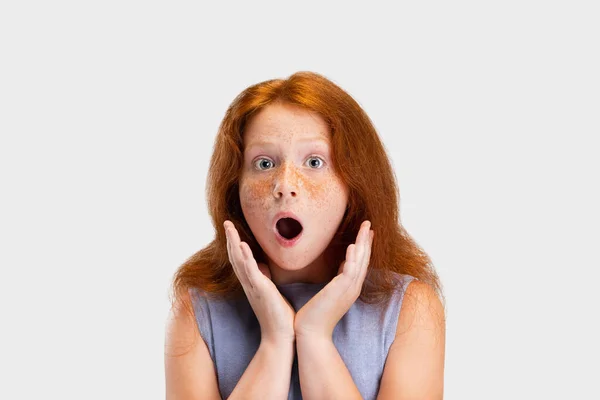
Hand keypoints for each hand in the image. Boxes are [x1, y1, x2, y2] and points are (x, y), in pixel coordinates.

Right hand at [224, 220, 295, 343]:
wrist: (280, 337)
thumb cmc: (278, 316)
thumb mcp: (271, 293)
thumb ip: (265, 280)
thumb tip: (264, 267)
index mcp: (252, 283)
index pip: (240, 260)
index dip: (235, 244)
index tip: (232, 229)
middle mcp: (249, 283)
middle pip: (235, 257)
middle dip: (230, 239)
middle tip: (226, 222)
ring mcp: (253, 286)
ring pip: (239, 261)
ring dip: (234, 243)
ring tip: (230, 228)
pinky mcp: (260, 290)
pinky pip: (250, 271)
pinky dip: (246, 257)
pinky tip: (243, 245)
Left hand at [294, 220, 373, 339]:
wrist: (310, 333)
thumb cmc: (316, 314)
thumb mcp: (330, 291)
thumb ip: (337, 278)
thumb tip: (341, 264)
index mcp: (350, 287)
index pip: (361, 263)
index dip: (365, 246)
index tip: (367, 232)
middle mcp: (352, 287)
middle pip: (364, 259)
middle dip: (367, 241)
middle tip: (369, 224)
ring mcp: (348, 290)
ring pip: (360, 262)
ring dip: (363, 244)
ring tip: (366, 228)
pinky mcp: (340, 291)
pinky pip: (349, 271)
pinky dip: (352, 258)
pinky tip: (353, 246)